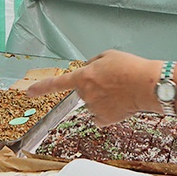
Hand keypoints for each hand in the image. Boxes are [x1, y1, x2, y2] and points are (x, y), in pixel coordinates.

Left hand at [27, 50, 157, 125]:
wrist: (147, 85)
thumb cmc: (130, 67)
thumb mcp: (108, 55)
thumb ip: (92, 63)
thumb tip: (88, 70)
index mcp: (83, 77)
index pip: (57, 83)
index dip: (42, 88)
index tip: (29, 92)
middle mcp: (85, 94)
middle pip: (83, 90)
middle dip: (94, 85)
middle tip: (113, 79)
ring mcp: (94, 108)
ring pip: (93, 103)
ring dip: (103, 97)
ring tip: (120, 90)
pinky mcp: (104, 120)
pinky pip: (100, 116)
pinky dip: (107, 112)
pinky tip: (118, 104)